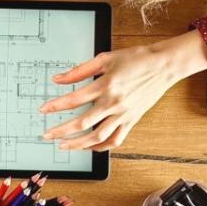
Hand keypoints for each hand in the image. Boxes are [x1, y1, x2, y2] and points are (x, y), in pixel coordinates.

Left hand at [39, 31, 206, 149]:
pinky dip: (102, 146)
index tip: (43, 110)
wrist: (163, 65)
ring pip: (97, 136)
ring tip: (64, 146)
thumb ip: (79, 70)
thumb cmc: (136, 59)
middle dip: (61, 131)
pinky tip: (90, 147)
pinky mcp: (132, 120)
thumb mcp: (105, 58)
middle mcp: (114, 102)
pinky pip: (115, 139)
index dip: (56, 106)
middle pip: (82, 123)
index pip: (74, 100)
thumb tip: (58, 79)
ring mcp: (123, 114)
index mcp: (105, 85)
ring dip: (78, 144)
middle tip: (47, 135)